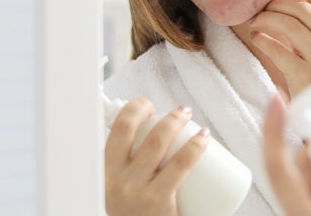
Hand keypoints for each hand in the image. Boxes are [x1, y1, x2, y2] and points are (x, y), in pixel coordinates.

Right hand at [104, 99, 210, 215]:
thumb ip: (128, 167)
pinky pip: (179, 166)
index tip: (149, 106)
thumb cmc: (137, 214)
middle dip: (158, 113)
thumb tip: (154, 135)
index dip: (134, 110)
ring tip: (193, 120)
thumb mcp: (121, 189)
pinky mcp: (157, 201)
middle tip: (180, 112)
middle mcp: (116, 179)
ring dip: (177, 122)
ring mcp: (136, 190)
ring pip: (157, 143)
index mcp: (106, 173)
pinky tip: (204, 137)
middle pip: (135, 131)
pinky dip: (194, 147)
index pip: (116, 130)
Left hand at [249, 0, 310, 129]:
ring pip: (290, 25)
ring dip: (267, 20)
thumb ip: (308, 25)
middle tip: (259, 8)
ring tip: (255, 24)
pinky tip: (257, 38)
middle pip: (302, 9)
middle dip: (276, 5)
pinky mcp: (307, 76)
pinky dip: (264, 40)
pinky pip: (278, 49)